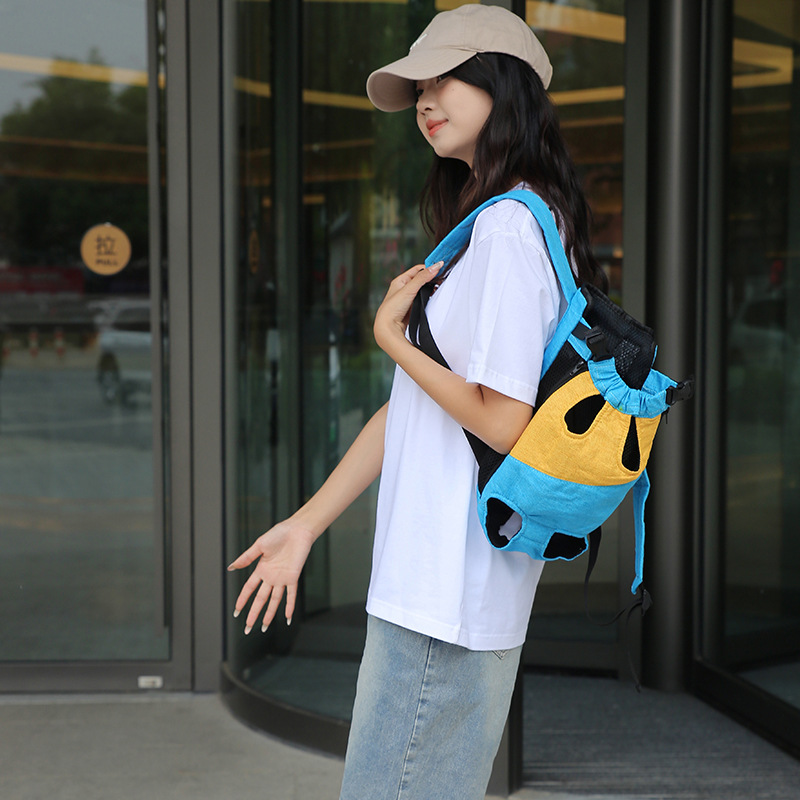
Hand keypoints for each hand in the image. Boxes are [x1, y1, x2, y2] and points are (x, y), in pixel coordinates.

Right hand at [227, 519, 315, 633]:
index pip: (249, 588)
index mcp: (261, 569)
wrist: (297, 530)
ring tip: (263, 628)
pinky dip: (290, 606)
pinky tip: (287, 618)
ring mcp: (282, 578)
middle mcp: (271, 576)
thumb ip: (246, 558)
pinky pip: (291, 595)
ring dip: (269, 614)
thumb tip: (230, 567)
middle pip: (260, 599)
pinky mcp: (293, 577)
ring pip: (274, 601)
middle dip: (253, 613)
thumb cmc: (278, 534)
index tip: (236, 612)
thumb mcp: (259, 545)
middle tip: (247, 628)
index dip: (242, 600)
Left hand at [373, 261, 441, 353]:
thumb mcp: (409, 289)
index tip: (440, 268)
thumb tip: (435, 266)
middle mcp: (403, 289)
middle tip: (441, 280)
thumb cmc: (392, 308)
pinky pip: (422, 300)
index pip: (417, 269)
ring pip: (422, 290)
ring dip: (430, 290)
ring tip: (437, 290)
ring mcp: (407, 299)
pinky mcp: (411, 308)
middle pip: (421, 279)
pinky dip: (428, 298)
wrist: (388, 328)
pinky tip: (432, 299)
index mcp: (400, 281)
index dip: (428, 268)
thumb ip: (423, 277)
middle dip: (431, 279)